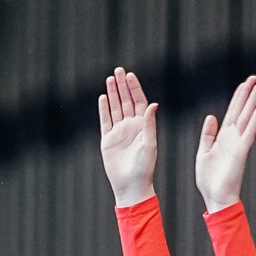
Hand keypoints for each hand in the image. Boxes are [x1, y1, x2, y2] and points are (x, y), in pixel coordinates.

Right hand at [98, 69, 158, 206]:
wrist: (131, 185)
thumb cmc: (144, 167)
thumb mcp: (149, 144)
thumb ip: (149, 123)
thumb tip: (152, 104)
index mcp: (143, 125)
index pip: (138, 101)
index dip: (134, 88)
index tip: (129, 75)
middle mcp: (131, 126)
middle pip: (125, 101)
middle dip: (122, 86)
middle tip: (118, 70)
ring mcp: (119, 132)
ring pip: (115, 108)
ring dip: (112, 94)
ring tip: (109, 79)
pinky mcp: (108, 140)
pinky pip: (105, 121)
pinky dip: (103, 109)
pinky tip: (102, 98)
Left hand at [195, 75, 255, 211]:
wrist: (215, 197)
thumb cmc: (209, 179)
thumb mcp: (203, 153)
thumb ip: (207, 135)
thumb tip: (211, 116)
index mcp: (222, 137)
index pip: (231, 112)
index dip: (237, 98)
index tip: (244, 84)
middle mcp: (232, 138)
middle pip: (241, 111)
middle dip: (247, 94)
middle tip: (255, 78)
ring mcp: (238, 143)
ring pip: (247, 118)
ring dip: (253, 102)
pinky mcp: (241, 152)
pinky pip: (249, 132)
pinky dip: (255, 120)